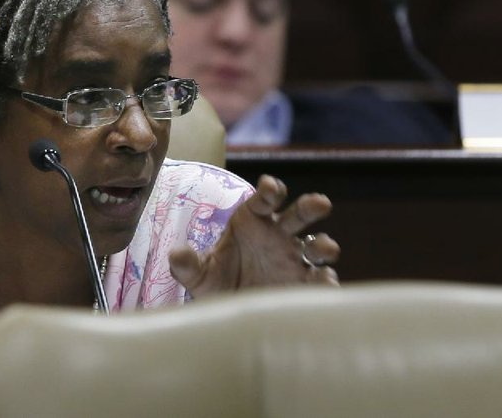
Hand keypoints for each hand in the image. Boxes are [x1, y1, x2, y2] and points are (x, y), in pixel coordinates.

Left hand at [169, 174, 339, 297]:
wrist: (231, 314)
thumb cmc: (217, 284)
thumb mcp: (199, 276)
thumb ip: (187, 264)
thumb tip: (176, 254)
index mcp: (253, 222)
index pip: (263, 200)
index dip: (269, 191)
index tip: (269, 186)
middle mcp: (279, 236)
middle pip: (299, 215)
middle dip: (310, 206)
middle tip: (319, 203)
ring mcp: (296, 260)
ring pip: (317, 246)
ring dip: (324, 245)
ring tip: (324, 250)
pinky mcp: (305, 284)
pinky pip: (321, 280)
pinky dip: (325, 281)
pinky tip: (324, 283)